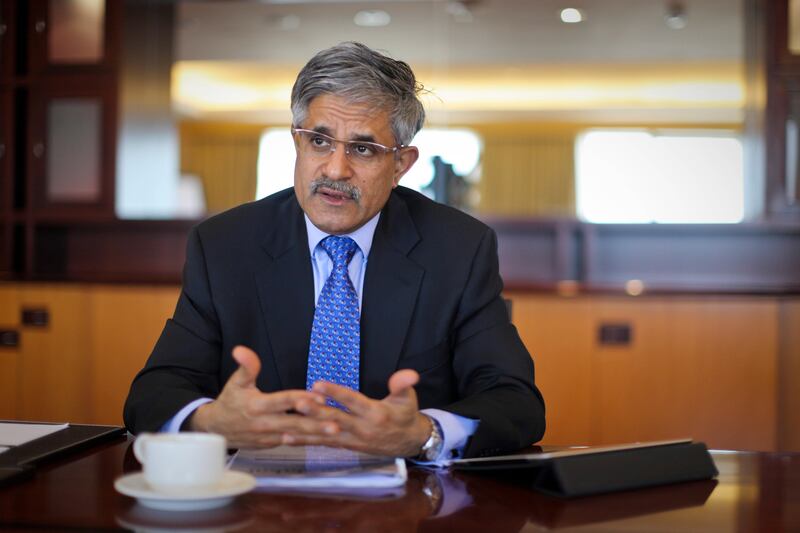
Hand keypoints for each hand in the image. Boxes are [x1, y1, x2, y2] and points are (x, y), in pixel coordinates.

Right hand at [189, 345, 337, 448]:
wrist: (215, 430)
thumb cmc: (230, 402)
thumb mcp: (236, 382)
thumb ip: (245, 367)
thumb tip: (241, 349)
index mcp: (257, 406)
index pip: (283, 401)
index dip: (300, 399)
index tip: (318, 398)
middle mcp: (265, 423)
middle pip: (294, 423)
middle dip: (316, 424)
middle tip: (336, 424)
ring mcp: (269, 437)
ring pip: (297, 435)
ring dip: (317, 434)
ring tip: (336, 432)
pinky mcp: (272, 444)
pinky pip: (293, 442)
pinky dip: (309, 440)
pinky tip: (325, 440)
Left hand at [286, 369, 432, 456]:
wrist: (409, 442)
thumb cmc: (406, 415)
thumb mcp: (408, 398)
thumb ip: (403, 385)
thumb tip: (409, 374)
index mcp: (375, 414)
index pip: (352, 401)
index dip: (336, 393)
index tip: (318, 384)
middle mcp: (361, 429)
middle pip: (335, 419)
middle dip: (315, 412)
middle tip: (297, 403)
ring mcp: (352, 440)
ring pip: (326, 434)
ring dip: (305, 429)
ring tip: (286, 424)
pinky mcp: (346, 446)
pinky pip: (323, 444)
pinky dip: (306, 441)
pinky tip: (287, 438)